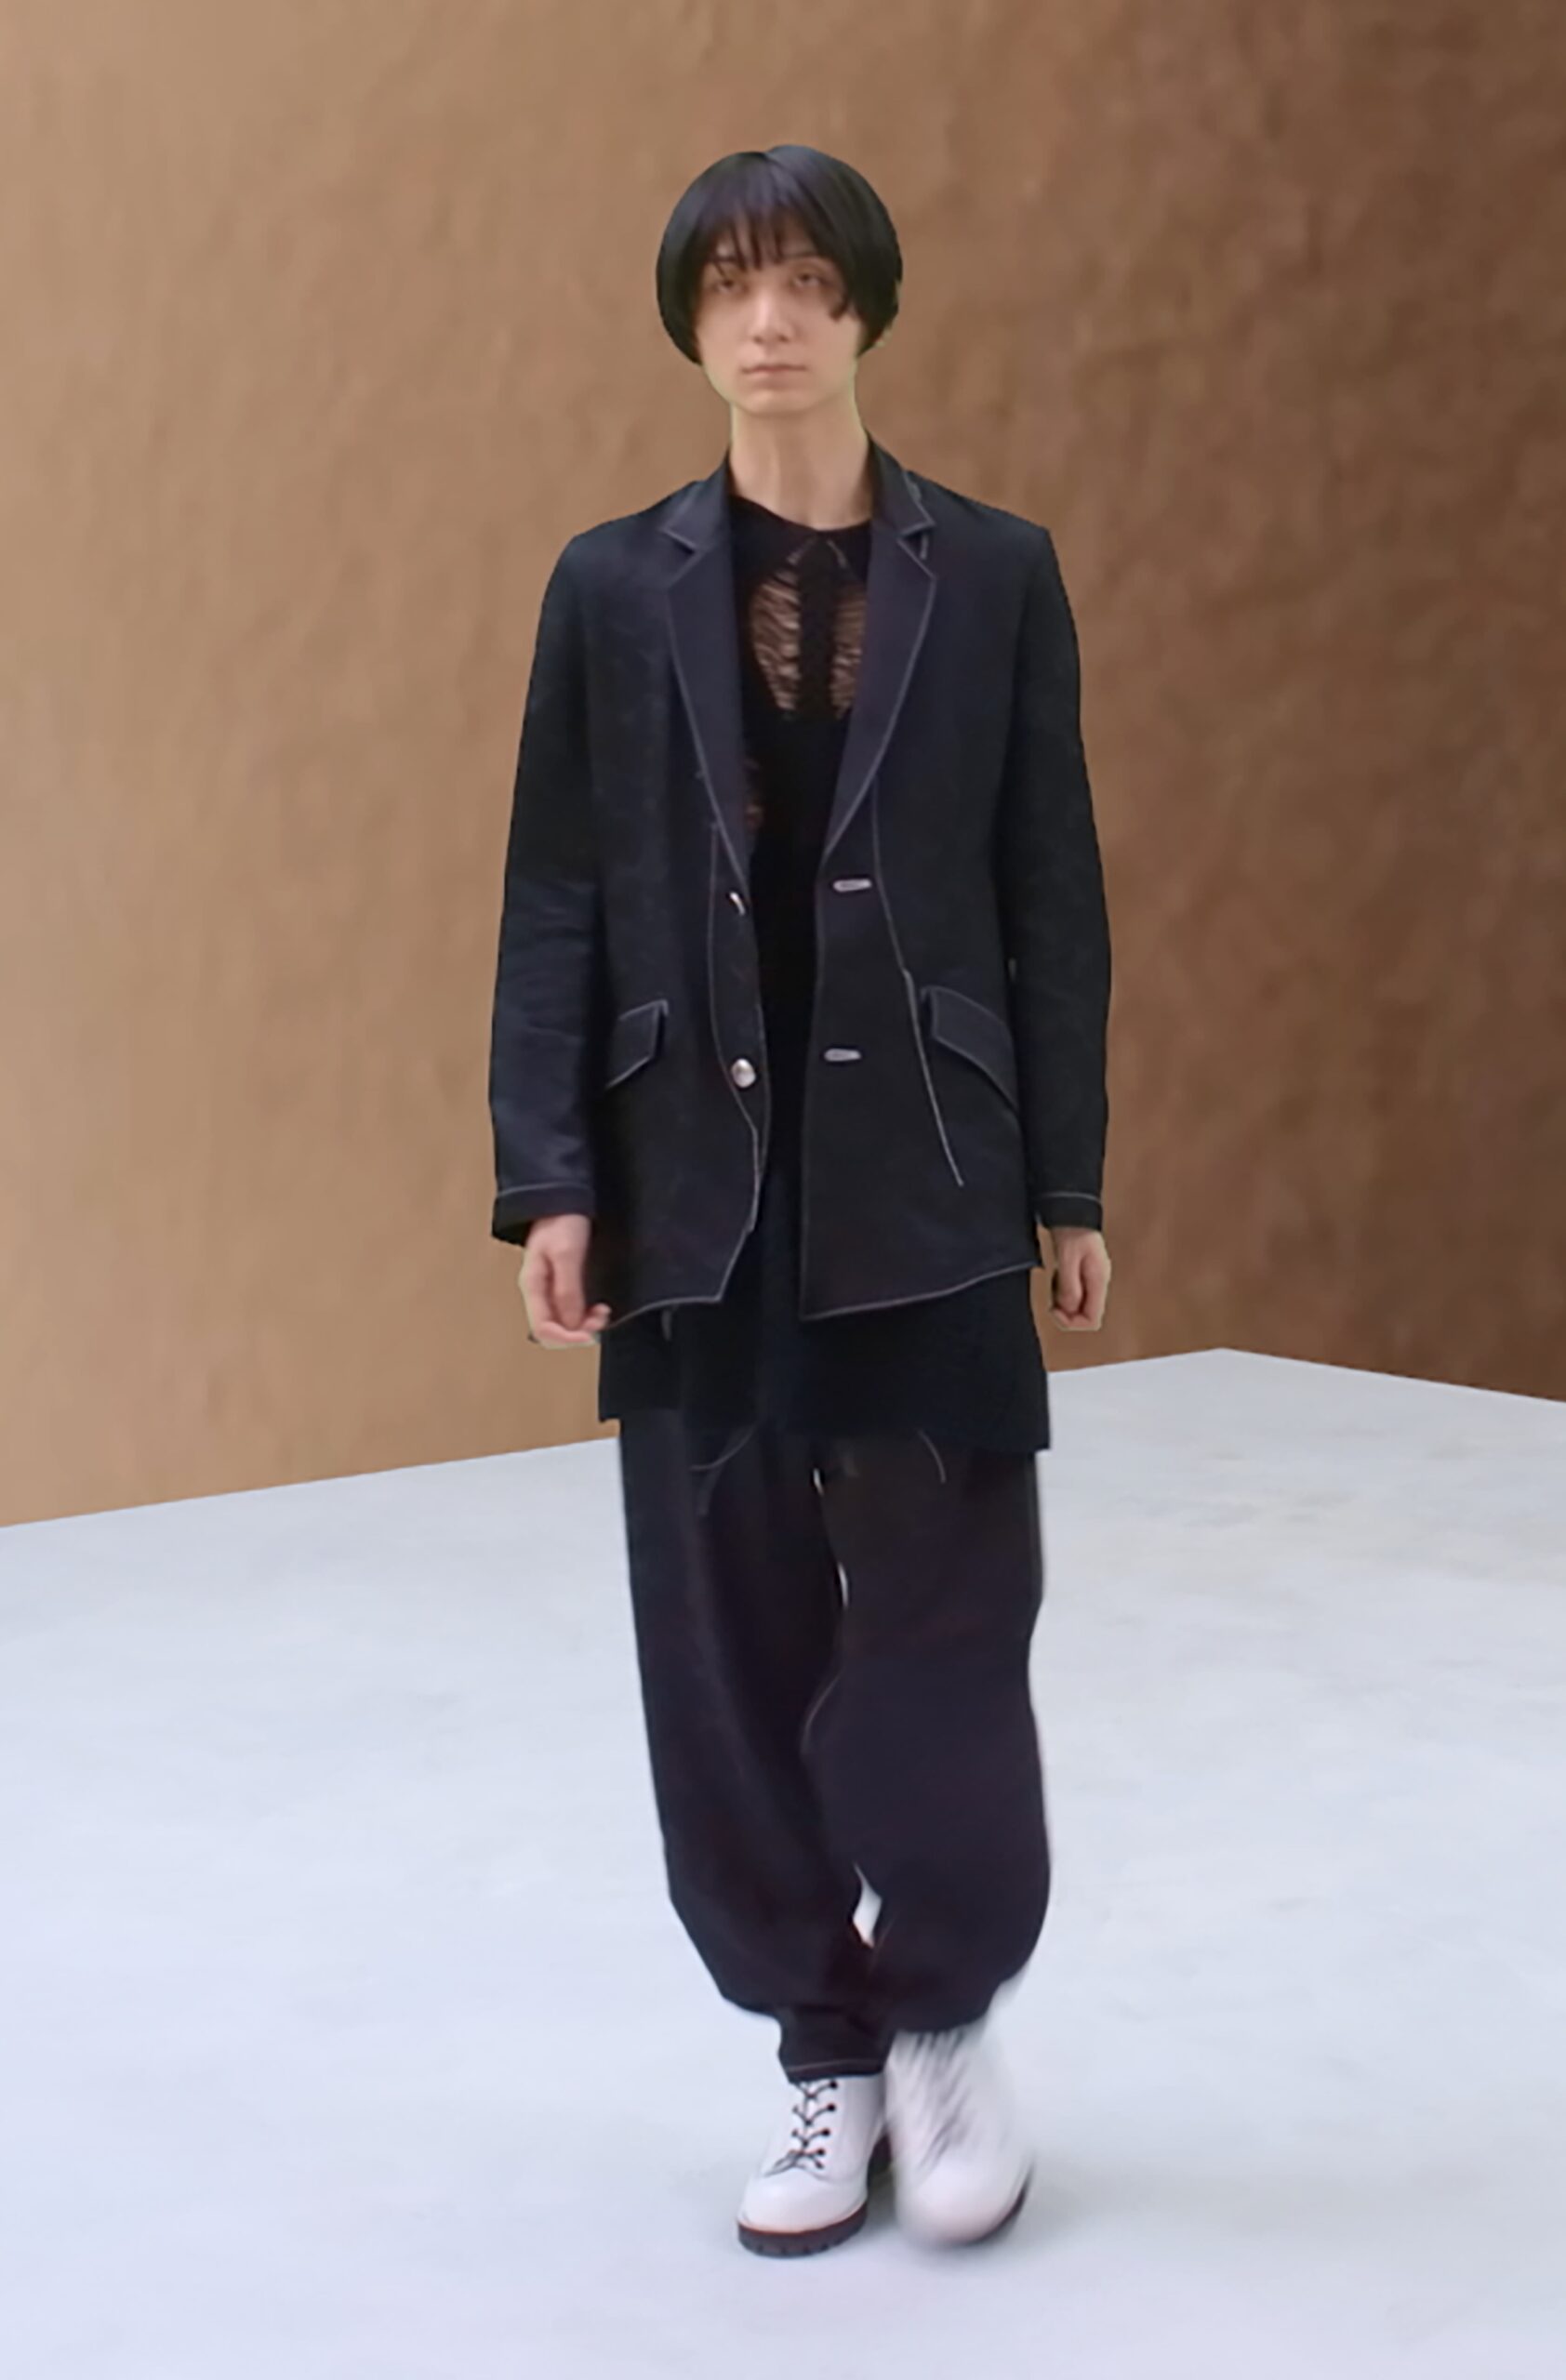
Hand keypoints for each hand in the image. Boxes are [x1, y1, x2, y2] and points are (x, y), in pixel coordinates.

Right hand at [518, 1214, 611, 1346]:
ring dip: (584, 1325)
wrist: (563, 1199)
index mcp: (533, 1286)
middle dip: (578, 1332)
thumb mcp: (566, 1254)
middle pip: (553, 1330)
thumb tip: (572, 1323)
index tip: (590, 1334)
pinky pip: (572, 1310)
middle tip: (600, 1321)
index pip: (542, 1329)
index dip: (566, 1338)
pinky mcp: (564, 1283)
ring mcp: (551, 1288)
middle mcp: (539, 1292)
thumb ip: (567, 1290)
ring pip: (564, 1323)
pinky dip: (586, 1315)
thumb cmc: (561, 1220)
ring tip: (602, 1314)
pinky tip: (598, 1308)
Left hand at [1046, 1224, 1110, 1330]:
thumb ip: (1069, 1286)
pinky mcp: (1082, 1273)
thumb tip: (1069, 1309)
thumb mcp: (1068, 1259)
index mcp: (1099, 1281)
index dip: (1072, 1322)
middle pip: (1085, 1314)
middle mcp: (1098, 1283)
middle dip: (1065, 1312)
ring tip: (1054, 1281)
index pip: (1092, 1320)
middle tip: (1052, 1298)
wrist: (1072, 1212)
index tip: (1055, 1309)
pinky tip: (1056, 1276)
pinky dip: (1061, 1290)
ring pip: (1077, 1304)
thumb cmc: (1072, 1231)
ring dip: (1062, 1300)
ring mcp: (1091, 1278)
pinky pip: (1072, 1292)